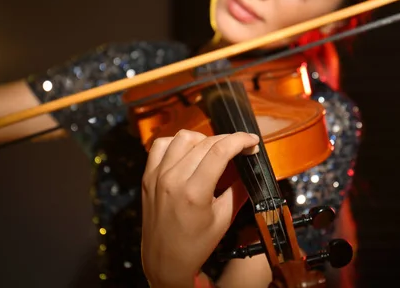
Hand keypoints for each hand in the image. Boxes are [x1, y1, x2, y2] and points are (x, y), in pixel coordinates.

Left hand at [141, 129, 259, 287]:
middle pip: (204, 143)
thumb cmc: (195, 245)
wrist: (164, 261)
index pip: (220, 151)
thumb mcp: (223, 219)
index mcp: (194, 193)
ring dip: (203, 140)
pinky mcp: (147, 176)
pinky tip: (188, 152)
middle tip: (239, 148)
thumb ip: (238, 191)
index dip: (240, 140)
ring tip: (213, 151)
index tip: (252, 141)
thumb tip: (249, 169)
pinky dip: (176, 143)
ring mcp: (157, 176)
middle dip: (227, 140)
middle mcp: (172, 180)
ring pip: (183, 138)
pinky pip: (161, 145)